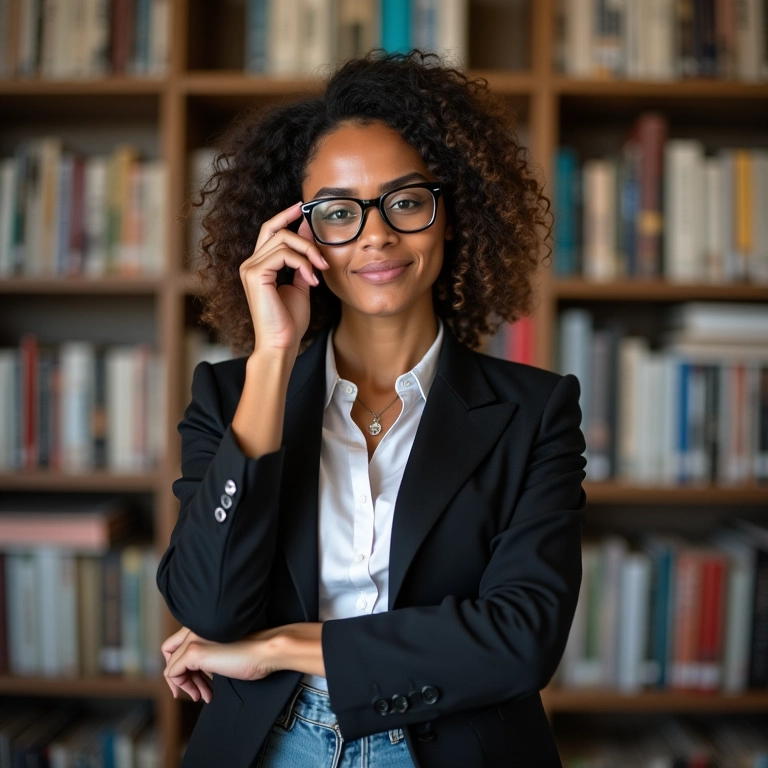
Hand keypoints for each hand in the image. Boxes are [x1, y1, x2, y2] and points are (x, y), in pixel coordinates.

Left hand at [162, 626, 282, 702]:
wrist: (266, 651)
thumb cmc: (253, 653)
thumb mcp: (224, 651)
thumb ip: (209, 653)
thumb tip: (196, 672)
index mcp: (203, 625)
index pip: (178, 644)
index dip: (184, 665)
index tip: (195, 681)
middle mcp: (195, 628)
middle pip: (170, 653)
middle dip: (181, 676)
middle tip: (195, 691)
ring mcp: (193, 639)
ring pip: (171, 665)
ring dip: (184, 684)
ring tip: (201, 695)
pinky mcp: (194, 651)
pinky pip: (172, 672)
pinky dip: (183, 686)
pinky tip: (200, 694)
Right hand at [239, 202, 329, 353]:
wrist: (282, 344)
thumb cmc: (290, 322)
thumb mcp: (301, 286)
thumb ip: (302, 261)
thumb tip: (308, 236)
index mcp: (259, 266)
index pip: (269, 231)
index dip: (285, 216)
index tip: (302, 208)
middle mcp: (250, 264)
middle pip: (275, 230)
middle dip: (300, 231)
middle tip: (320, 246)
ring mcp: (250, 268)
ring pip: (282, 240)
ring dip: (308, 252)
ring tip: (320, 271)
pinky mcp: (255, 274)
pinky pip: (283, 254)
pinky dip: (302, 263)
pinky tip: (312, 280)